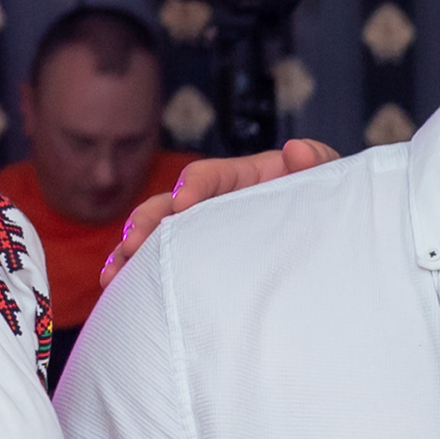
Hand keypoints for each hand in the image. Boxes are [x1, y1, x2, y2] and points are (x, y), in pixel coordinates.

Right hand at [105, 137, 348, 281]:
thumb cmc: (324, 201)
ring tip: (112, 275)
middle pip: (167, 207)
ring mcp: (200, 233)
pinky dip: (135, 273)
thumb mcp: (327, 177)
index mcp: (239, 179)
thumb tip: (297, 150)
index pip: (206, 176)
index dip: (192, 186)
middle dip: (147, 223)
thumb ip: (317, 162)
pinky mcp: (196, 260)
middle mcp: (212, 204)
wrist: (327, 235)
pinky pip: (159, 264)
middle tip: (132, 245)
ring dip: (129, 252)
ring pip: (154, 238)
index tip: (183, 202)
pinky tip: (114, 288)